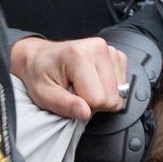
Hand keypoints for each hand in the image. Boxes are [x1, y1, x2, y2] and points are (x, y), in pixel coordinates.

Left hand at [10, 36, 127, 120]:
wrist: (39, 57)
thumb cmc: (40, 74)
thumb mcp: (43, 94)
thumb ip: (64, 105)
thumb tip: (85, 112)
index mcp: (78, 55)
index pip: (98, 99)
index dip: (84, 106)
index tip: (71, 98)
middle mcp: (97, 48)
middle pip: (112, 97)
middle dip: (95, 102)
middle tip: (77, 92)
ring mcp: (109, 50)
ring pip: (120, 92)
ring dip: (102, 94)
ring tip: (83, 85)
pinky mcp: (116, 55)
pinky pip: (123, 83)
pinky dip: (109, 87)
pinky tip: (93, 81)